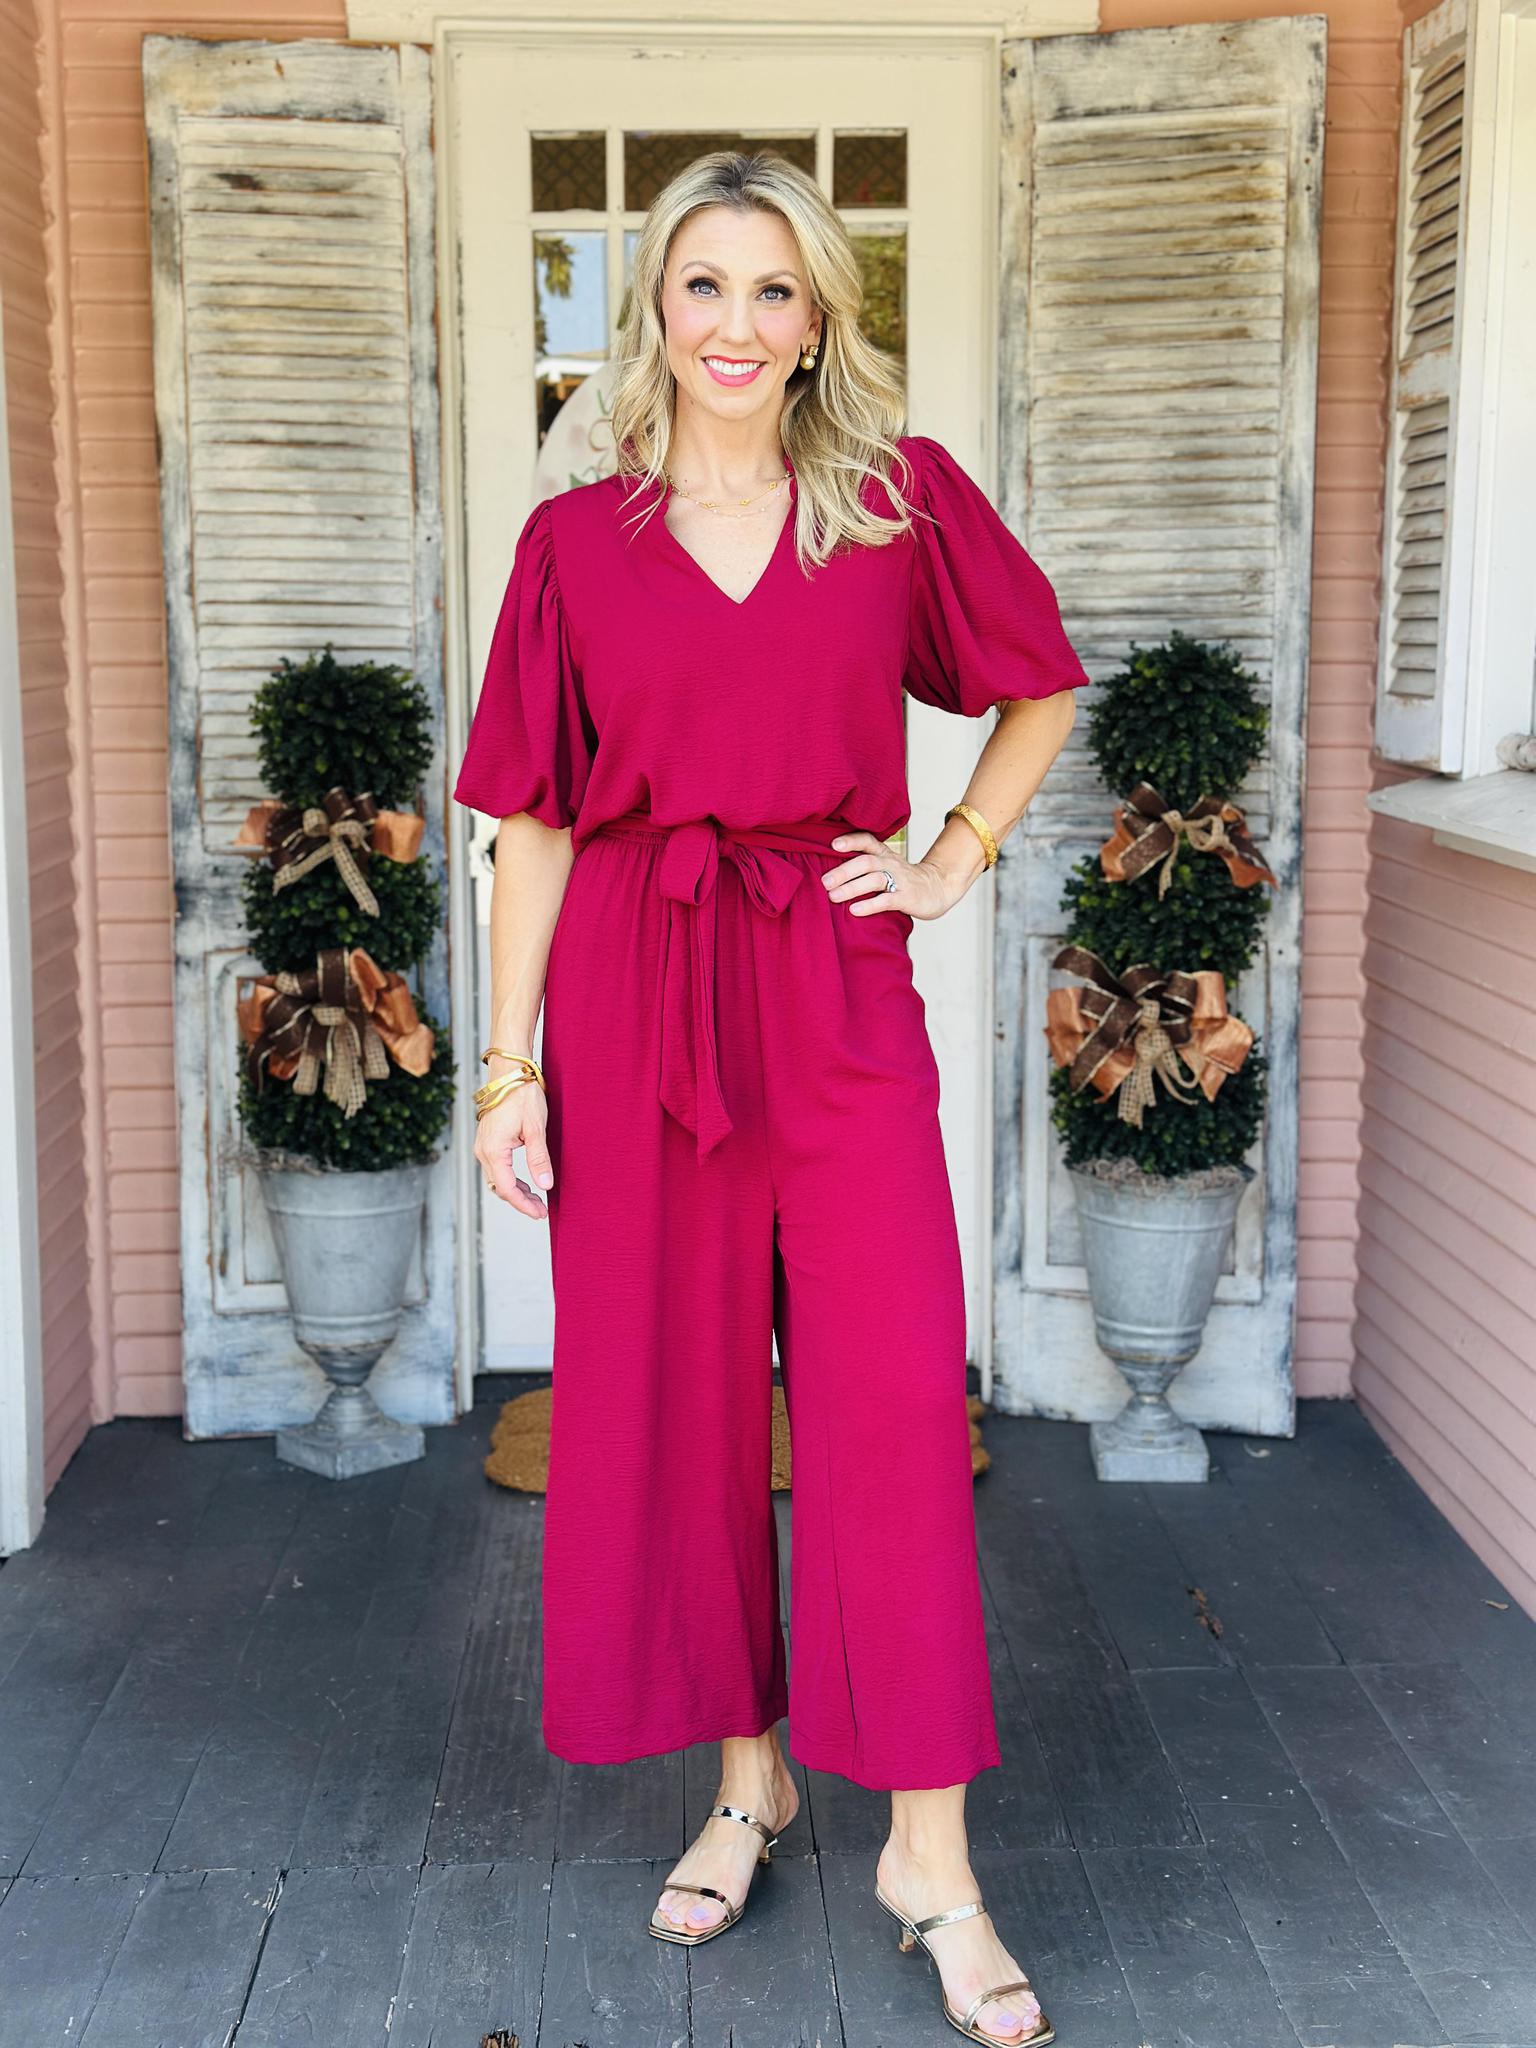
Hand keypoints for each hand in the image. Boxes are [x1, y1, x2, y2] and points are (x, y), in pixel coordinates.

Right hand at [475, 1081, 553, 1220]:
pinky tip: (526, 1182)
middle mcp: (484, 1151)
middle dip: (521, 1201)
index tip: (540, 1213)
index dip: (524, 1205)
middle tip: (541, 1210)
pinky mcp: (488, 1141)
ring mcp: (484, 1146)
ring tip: (536, 1199)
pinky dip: (510, 1179)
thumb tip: (545, 1185)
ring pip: (497, 1179)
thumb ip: (539, 1159)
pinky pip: (497, 1168)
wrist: (510, 1072)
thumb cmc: (522, 1095)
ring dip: (515, 1191)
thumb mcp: (536, 1129)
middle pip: (500, 1188)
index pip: (507, 1189)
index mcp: (494, 1151)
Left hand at [821, 830, 965, 920]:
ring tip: (833, 896)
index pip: (868, 841)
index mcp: (885, 854)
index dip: (851, 840)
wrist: (939, 888)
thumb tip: (830, 872)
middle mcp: (891, 864)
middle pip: (866, 862)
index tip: (833, 845)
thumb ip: (865, 864)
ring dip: (852, 887)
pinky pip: (887, 900)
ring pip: (875, 879)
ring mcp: (900, 881)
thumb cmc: (904, 879)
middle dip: (844, 871)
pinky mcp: (907, 898)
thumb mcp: (887, 865)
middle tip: (825, 882)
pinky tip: (855, 910)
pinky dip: (870, 905)